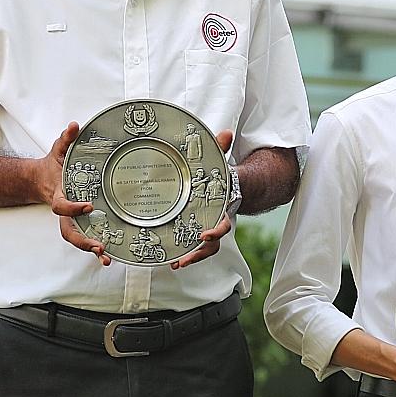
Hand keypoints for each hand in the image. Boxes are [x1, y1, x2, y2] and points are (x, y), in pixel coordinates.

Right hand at [46, 122, 111, 265]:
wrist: (39, 180)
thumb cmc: (53, 165)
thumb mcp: (58, 150)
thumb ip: (66, 139)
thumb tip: (74, 125)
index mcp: (58, 195)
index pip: (62, 206)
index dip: (73, 208)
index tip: (88, 206)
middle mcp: (63, 211)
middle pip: (68, 231)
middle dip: (83, 240)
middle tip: (99, 246)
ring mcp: (70, 219)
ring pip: (76, 238)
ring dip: (90, 249)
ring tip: (106, 257)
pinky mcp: (78, 222)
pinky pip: (85, 237)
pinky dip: (95, 249)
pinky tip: (109, 257)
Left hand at [170, 130, 235, 269]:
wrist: (224, 185)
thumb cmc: (220, 175)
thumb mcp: (219, 162)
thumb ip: (220, 149)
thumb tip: (226, 133)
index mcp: (222, 209)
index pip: (223, 225)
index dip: (215, 231)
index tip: (204, 235)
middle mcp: (215, 222)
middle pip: (212, 245)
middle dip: (198, 253)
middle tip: (184, 258)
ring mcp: (205, 228)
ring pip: (202, 249)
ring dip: (189, 257)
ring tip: (175, 263)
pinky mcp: (193, 230)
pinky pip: (190, 245)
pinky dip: (181, 252)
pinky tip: (168, 257)